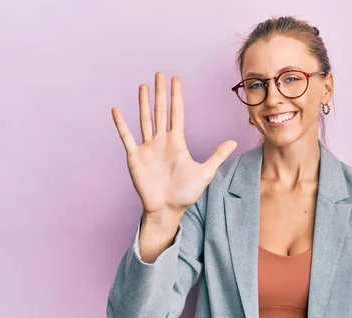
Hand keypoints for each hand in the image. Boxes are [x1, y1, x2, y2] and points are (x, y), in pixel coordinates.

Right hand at [111, 72, 237, 216]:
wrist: (168, 209)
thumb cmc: (186, 193)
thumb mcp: (206, 172)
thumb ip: (217, 155)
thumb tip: (234, 142)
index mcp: (177, 143)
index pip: (176, 114)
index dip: (176, 97)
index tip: (176, 80)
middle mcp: (161, 142)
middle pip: (160, 111)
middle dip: (160, 93)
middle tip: (159, 73)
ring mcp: (147, 148)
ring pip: (145, 119)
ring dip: (143, 103)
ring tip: (143, 85)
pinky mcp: (135, 158)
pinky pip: (127, 138)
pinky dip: (121, 124)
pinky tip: (117, 110)